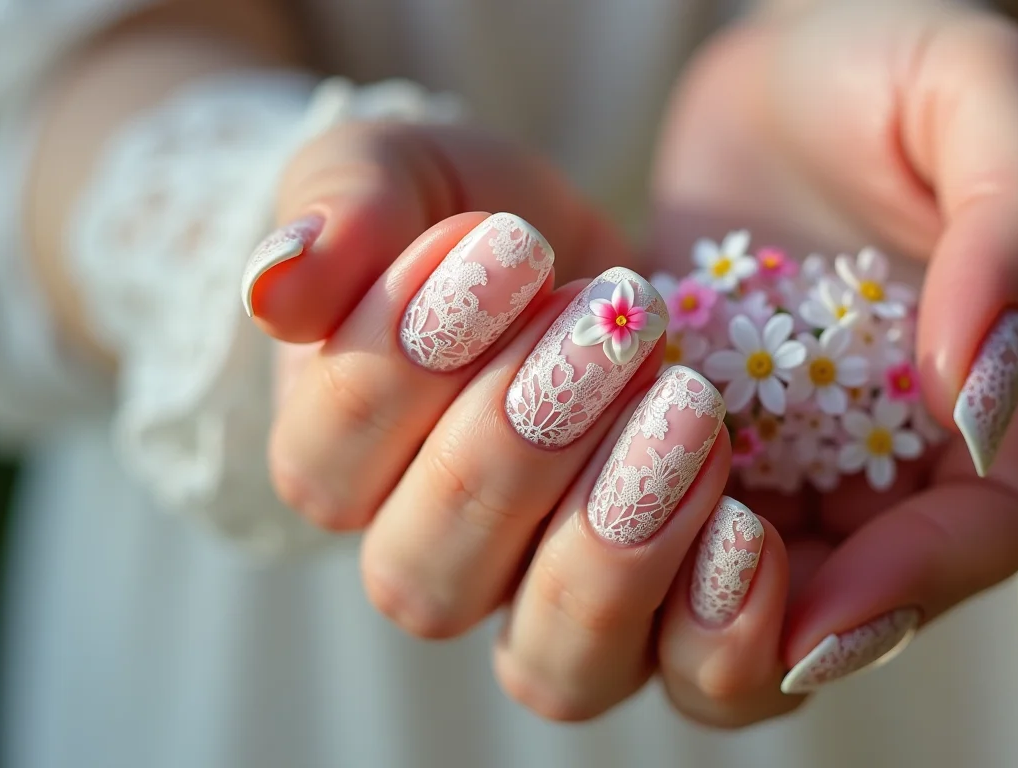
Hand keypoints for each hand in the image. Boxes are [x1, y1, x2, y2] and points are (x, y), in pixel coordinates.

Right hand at [247, 121, 764, 721]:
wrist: (589, 266)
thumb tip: (273, 285)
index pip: (332, 461)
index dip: (408, 360)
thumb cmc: (473, 224)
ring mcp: (552, 613)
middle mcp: (435, 565)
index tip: (507, 242)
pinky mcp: (667, 622)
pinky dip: (714, 623)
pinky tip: (744, 521)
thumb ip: (337, 210)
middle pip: (433, 574)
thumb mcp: (403, 172)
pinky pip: (686, 679)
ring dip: (614, 540)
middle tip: (611, 321)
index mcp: (341, 467)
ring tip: (683, 406)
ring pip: (552, 662)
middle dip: (521, 442)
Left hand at [643, 0, 1017, 724]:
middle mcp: (888, 482)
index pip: (976, 547)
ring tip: (608, 474)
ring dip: (649, 588)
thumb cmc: (902, 73)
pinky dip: (588, 519)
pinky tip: (553, 441)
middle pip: (824, 634)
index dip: (899, 593)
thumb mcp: (984, 100)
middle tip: (682, 525)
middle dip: (747, 624)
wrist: (792, 75)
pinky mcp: (681, 460)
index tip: (802, 597)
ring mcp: (777, 481)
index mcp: (1001, 423)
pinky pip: (631, 539)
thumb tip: (976, 392)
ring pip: (704, 621)